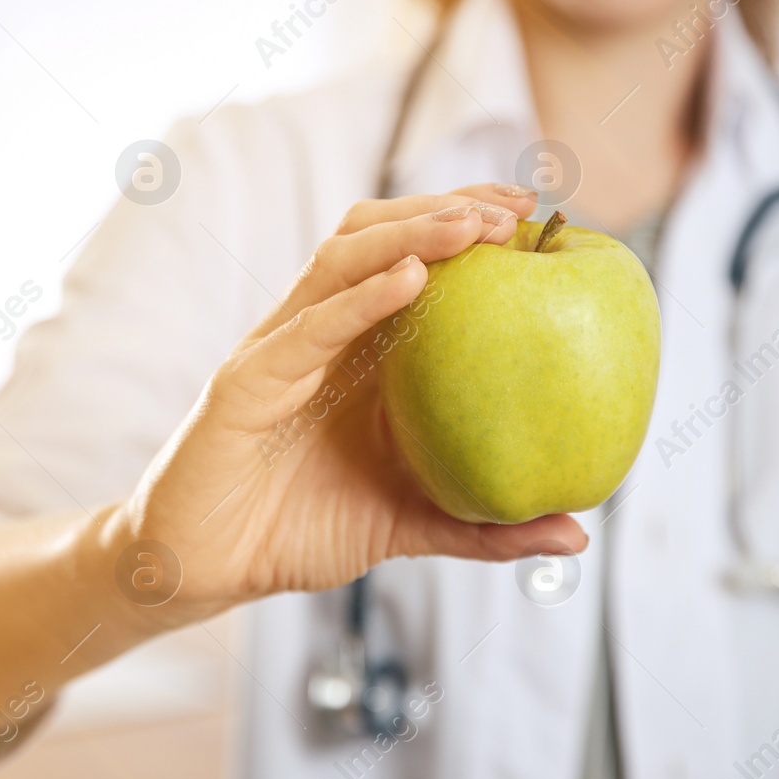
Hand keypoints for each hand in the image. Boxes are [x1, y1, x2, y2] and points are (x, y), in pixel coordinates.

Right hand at [113, 184, 589, 624]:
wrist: (201, 570)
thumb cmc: (298, 533)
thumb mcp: (408, 527)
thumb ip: (484, 528)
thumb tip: (577, 532)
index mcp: (355, 351)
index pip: (408, 256)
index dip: (465, 224)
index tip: (538, 217)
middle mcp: (317, 333)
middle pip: (375, 235)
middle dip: (445, 208)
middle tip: (516, 209)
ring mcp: (277, 350)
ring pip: (339, 260)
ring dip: (409, 232)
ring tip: (473, 225)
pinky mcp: (243, 384)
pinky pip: (305, 330)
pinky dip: (358, 300)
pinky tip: (411, 281)